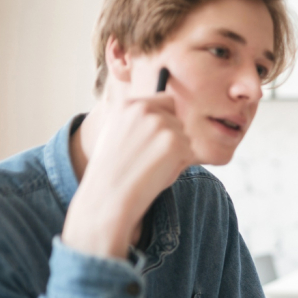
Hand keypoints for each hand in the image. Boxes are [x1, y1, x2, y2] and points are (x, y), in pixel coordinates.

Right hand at [63, 90, 195, 257]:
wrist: (108, 196)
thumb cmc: (113, 172)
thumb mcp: (117, 134)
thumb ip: (138, 121)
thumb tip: (167, 116)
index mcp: (128, 104)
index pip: (166, 101)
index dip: (167, 121)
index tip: (157, 140)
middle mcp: (145, 108)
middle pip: (179, 120)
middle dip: (172, 139)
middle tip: (149, 159)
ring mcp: (161, 124)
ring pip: (185, 137)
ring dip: (176, 154)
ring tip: (150, 167)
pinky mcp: (175, 142)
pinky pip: (189, 153)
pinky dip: (179, 166)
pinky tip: (157, 173)